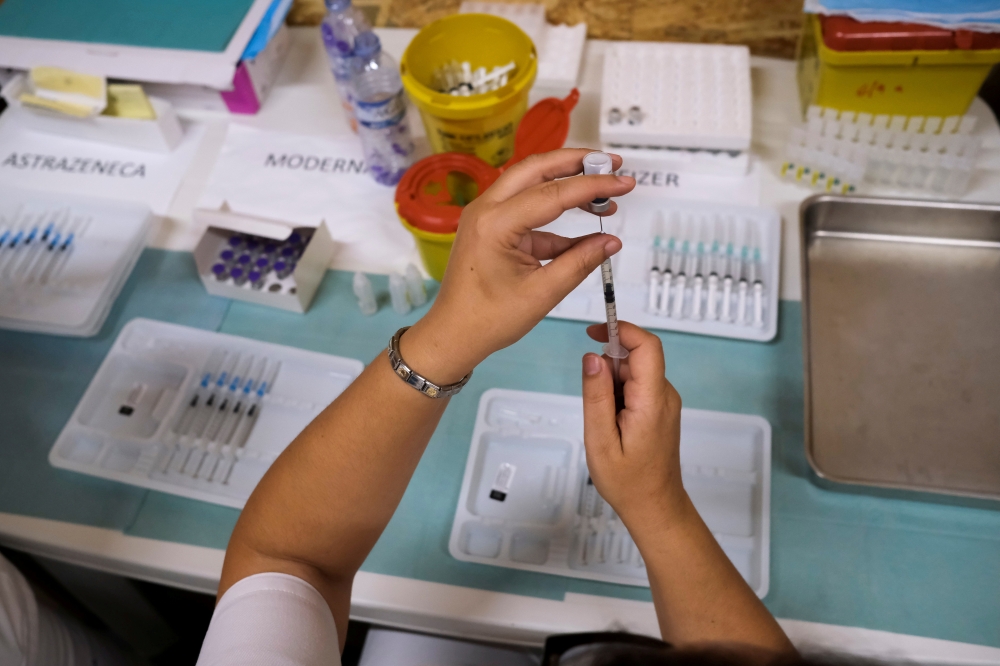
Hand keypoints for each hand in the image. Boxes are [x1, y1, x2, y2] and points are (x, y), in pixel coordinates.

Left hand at [401, 149, 634, 383]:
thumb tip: (612, 241)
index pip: (553, 193)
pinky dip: (555, 214)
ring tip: (603, 193)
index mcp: (495, 224)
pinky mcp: (491, 226)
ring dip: (566, 183)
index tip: (625, 182)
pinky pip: (526, 209)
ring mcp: (485, 214)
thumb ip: (580, 262)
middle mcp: (486, 209)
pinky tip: (584, 230)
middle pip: (536, 169)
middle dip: (576, 163)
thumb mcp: (542, 293)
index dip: (593, 185)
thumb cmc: (489, 319)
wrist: (453, 335)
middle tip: (612, 163)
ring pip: (530, 183)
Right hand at [581, 321, 686, 530]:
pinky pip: (637, 386)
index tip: (593, 332)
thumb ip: (596, 396)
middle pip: (637, 357)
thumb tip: (592, 357)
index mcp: (652, 401)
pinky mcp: (660, 408)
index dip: (621, 330)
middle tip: (596, 405)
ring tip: (606, 422)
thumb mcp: (600, 440)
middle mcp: (665, 396)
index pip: (646, 347)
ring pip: (634, 372)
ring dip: (612, 384)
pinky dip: (619, 395)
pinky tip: (613, 424)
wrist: (655, 506)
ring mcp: (665, 402)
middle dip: (609, 367)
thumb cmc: (627, 481)